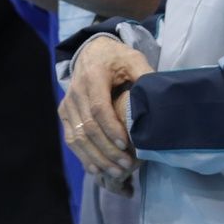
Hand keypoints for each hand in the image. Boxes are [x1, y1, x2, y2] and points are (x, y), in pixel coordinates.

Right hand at [59, 37, 152, 180]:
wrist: (92, 51)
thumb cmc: (117, 58)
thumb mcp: (133, 58)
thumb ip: (145, 74)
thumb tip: (159, 97)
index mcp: (93, 76)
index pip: (98, 108)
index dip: (111, 129)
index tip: (126, 145)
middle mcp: (76, 91)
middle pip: (88, 128)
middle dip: (107, 150)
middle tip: (126, 166)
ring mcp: (67, 103)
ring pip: (77, 137)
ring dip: (96, 158)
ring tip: (116, 172)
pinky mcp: (64, 112)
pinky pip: (70, 138)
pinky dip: (83, 156)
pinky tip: (97, 169)